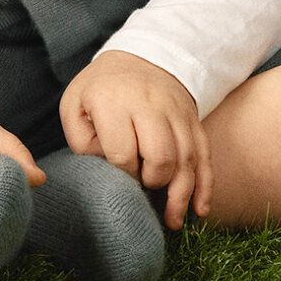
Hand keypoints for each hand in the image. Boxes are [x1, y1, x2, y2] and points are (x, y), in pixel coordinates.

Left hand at [60, 49, 208, 228]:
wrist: (140, 59)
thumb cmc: (100, 90)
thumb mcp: (75, 106)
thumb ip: (82, 142)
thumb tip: (109, 173)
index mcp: (112, 100)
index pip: (122, 152)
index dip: (122, 174)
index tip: (118, 178)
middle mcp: (149, 104)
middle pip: (161, 157)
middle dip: (153, 182)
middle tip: (142, 188)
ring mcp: (177, 112)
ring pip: (188, 161)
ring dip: (181, 196)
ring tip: (171, 221)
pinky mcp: (194, 121)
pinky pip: (205, 157)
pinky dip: (205, 187)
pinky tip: (199, 211)